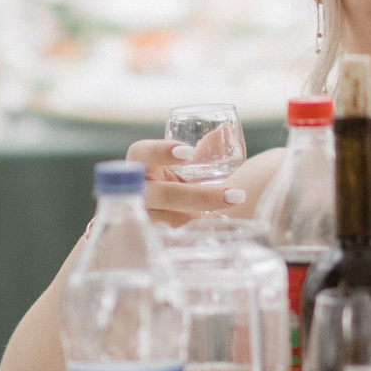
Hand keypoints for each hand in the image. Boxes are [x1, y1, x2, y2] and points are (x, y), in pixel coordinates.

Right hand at [122, 136, 247, 226]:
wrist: (146, 220)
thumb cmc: (167, 186)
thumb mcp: (179, 169)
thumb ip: (202, 152)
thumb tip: (224, 130)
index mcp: (140, 165)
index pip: (141, 153)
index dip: (160, 151)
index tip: (188, 151)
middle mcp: (135, 191)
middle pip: (163, 194)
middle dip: (200, 196)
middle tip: (235, 195)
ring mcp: (140, 217)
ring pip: (168, 221)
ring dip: (199, 218)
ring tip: (226, 215)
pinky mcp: (147, 238)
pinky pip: (171, 239)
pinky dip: (193, 234)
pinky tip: (212, 228)